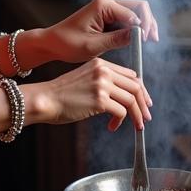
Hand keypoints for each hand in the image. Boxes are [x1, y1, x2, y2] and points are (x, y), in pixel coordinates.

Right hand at [25, 58, 152, 130]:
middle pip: (136, 86)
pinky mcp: (99, 100)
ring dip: (136, 115)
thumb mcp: (85, 77)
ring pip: (131, 100)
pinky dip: (120, 121)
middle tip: (145, 117)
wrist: (46, 99)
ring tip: (136, 126)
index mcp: (101, 64)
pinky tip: (112, 126)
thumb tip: (124, 95)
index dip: (141, 90)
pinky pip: (121, 112)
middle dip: (143, 104)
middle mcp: (104, 71)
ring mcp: (102, 85)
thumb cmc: (62, 93)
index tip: (144, 102)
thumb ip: (103, 81)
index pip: (131, 75)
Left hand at [43, 0, 158, 63]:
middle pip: (139, 7)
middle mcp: (108, 2)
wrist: (52, 43)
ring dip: (144, 25)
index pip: (134, 11)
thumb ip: (116, 39)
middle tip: (153, 40)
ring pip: (136, 12)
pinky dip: (136, 28)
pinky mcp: (108, 16)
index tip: (144, 42)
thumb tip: (138, 35)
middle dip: (148, 22)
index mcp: (103, 5)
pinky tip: (140, 40)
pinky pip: (128, 19)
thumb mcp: (93, 46)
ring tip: (151, 40)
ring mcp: (108, 8)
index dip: (144, 26)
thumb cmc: (67, 43)